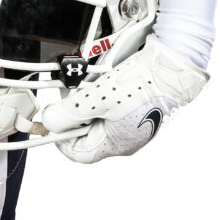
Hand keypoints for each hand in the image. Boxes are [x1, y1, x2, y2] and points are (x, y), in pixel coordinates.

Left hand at [38, 34, 207, 162]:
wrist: (171, 65)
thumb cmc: (141, 85)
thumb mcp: (97, 98)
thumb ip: (70, 112)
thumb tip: (49, 123)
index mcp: (117, 144)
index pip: (79, 153)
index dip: (60, 138)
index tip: (50, 121)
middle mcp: (125, 138)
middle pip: (87, 132)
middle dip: (74, 113)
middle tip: (70, 93)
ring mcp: (132, 122)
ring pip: (98, 116)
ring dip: (88, 99)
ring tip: (88, 82)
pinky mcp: (137, 106)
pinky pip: (111, 105)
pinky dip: (101, 93)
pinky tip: (102, 77)